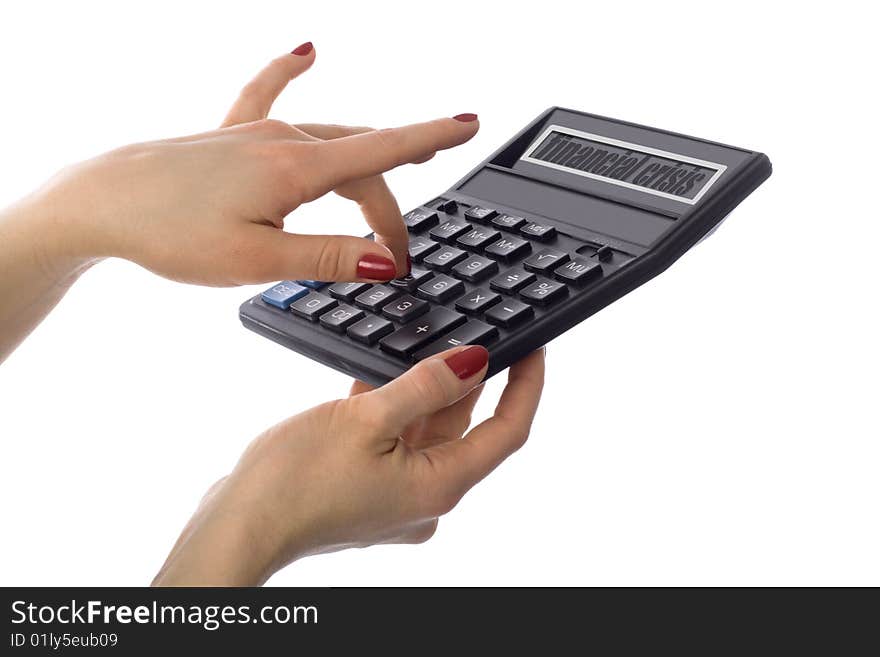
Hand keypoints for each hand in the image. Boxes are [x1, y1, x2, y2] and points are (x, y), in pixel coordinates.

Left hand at [34, 44, 478, 284]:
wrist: (102, 204)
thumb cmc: (171, 233)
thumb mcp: (257, 260)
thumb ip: (329, 256)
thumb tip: (387, 260)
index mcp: (296, 169)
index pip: (382, 151)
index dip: (431, 138)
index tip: (471, 125)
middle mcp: (283, 141)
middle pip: (362, 162)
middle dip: (389, 209)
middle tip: (396, 259)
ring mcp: (256, 133)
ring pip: (332, 138)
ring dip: (365, 165)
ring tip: (389, 187)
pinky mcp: (230, 135)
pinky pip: (270, 97)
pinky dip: (292, 76)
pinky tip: (308, 52)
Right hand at [152, 346, 545, 585]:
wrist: (239, 525)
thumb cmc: (295, 482)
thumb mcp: (367, 419)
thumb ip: (426, 387)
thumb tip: (474, 361)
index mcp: (438, 485)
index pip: (507, 431)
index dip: (527, 387)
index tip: (534, 348)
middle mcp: (424, 495)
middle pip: (465, 429)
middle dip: (473, 380)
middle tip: (480, 331)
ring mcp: (394, 494)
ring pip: (427, 431)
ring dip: (429, 390)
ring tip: (432, 343)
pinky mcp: (366, 487)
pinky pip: (395, 440)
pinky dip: (395, 409)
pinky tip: (382, 375)